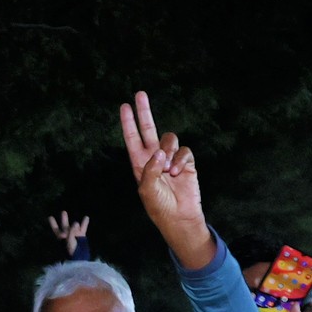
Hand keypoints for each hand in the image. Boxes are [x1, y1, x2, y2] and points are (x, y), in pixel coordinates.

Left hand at [48, 210, 91, 256]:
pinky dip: (84, 222)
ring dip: (75, 223)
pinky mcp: (81, 235)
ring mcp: (74, 234)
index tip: (50, 217)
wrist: (79, 257)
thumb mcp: (69, 240)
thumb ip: (71, 231)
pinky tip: (86, 217)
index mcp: (61, 236)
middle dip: (64, 219)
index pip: (55, 228)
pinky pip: (83, 227)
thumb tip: (76, 222)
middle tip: (63, 212)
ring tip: (76, 223)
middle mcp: (67, 234)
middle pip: (65, 225)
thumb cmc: (71, 249)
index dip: (53, 223)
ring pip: (74, 226)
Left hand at [118, 93, 212, 270]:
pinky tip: (177, 172)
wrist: (179, 217)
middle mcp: (154, 157)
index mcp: (140, 163)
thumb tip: (160, 152)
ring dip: (168, 151)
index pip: (132, 138)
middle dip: (144, 112)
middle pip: (149, 129)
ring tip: (168, 170)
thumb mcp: (147, 190)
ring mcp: (171, 158)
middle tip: (140, 94)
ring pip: (169, 139)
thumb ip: (150, 169)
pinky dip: (181, 160)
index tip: (124, 107)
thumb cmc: (159, 206)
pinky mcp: (186, 162)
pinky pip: (184, 151)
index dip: (128, 123)